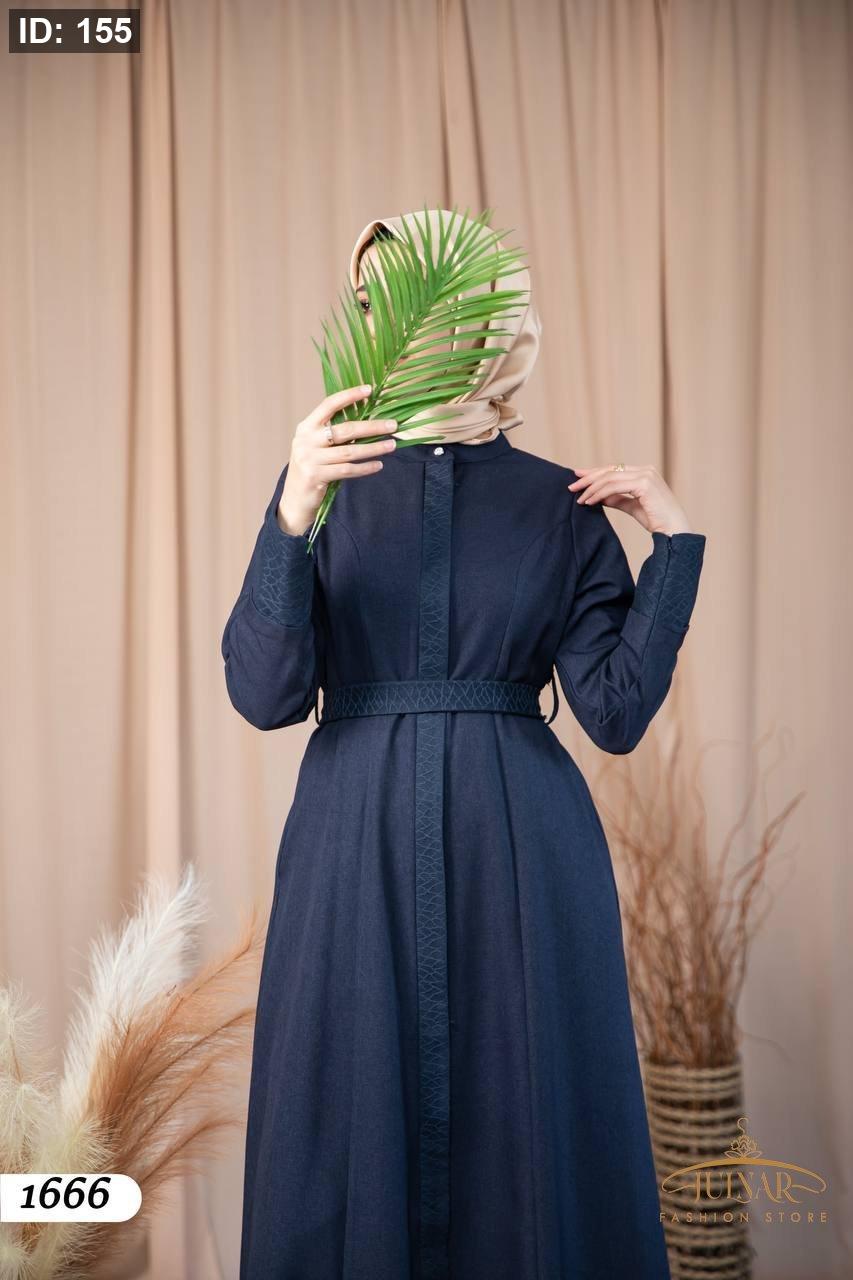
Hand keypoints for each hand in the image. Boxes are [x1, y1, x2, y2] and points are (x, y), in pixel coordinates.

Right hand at [278, 384, 398, 534]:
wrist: (294, 500)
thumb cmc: (311, 468)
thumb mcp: (315, 446)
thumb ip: (333, 433)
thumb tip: (366, 419)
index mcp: (306, 427)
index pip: (329, 404)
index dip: (349, 395)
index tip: (369, 389)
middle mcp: (306, 440)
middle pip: (345, 429)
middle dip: (372, 426)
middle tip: (393, 425)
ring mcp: (309, 459)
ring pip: (349, 451)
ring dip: (374, 448)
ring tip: (391, 446)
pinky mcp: (316, 476)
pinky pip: (347, 470)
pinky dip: (365, 468)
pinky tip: (378, 466)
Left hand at [567, 464, 693, 535]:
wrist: (674, 531)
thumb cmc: (657, 520)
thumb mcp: (633, 506)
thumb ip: (618, 498)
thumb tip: (600, 496)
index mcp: (645, 472)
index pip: (615, 469)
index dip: (595, 473)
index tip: (578, 478)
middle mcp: (646, 470)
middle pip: (610, 470)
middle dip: (589, 478)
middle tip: (572, 486)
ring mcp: (646, 475)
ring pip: (610, 477)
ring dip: (591, 488)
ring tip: (580, 499)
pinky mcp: (644, 484)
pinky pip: (614, 486)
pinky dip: (599, 493)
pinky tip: (590, 501)